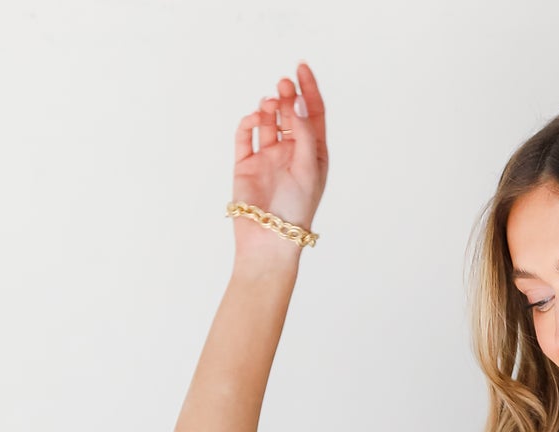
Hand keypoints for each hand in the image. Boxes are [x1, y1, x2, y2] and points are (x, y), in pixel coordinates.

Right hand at [231, 63, 327, 264]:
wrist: (270, 237)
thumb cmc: (297, 209)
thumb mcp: (309, 167)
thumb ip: (304, 133)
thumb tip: (297, 101)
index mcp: (312, 154)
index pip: (313, 114)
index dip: (308, 90)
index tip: (301, 67)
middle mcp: (290, 152)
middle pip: (290, 114)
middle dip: (287, 95)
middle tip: (283, 84)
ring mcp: (267, 157)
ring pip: (268, 121)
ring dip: (269, 107)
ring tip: (270, 100)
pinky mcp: (246, 164)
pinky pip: (245, 135)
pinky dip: (249, 122)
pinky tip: (255, 117)